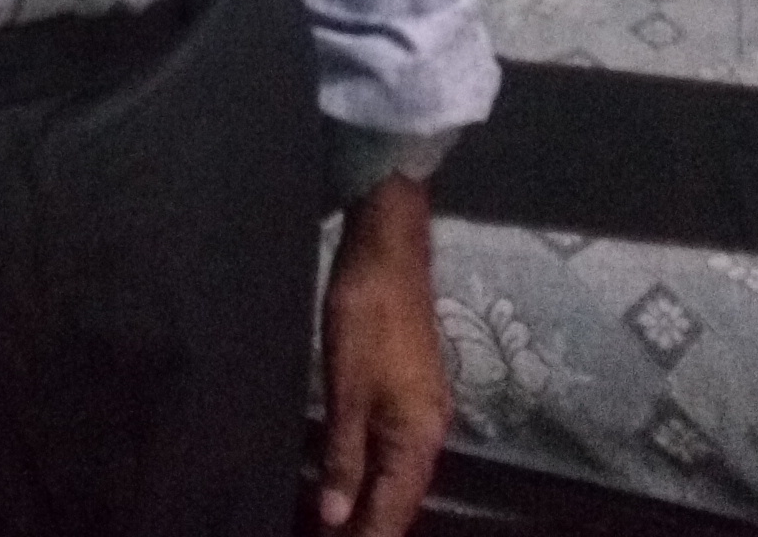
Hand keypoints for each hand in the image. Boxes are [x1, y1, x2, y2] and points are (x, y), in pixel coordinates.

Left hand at [315, 176, 449, 534]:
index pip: (392, 512)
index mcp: (419, 438)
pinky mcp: (408, 390)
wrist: (389, 248)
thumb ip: (344, 454)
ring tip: (329, 525)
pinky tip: (346, 477)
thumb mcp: (348, 387)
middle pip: (398, 498)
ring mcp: (421, 410)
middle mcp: (429, 432)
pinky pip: (391, 450)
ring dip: (366, 502)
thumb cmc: (367, 315)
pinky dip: (369, 471)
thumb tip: (335, 517)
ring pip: (395, 475)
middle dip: (364, 526)